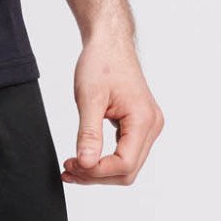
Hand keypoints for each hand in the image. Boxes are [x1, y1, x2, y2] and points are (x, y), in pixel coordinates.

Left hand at [64, 36, 163, 184]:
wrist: (110, 44)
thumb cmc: (101, 63)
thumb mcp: (89, 99)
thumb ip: (89, 134)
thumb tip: (85, 164)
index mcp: (143, 119)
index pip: (124, 164)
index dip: (96, 171)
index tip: (71, 164)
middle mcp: (152, 126)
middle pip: (128, 171)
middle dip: (96, 175)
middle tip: (68, 168)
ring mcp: (148, 127)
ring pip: (127, 166)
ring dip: (99, 172)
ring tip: (72, 166)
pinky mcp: (139, 126)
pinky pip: (125, 154)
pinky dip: (104, 161)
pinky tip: (84, 158)